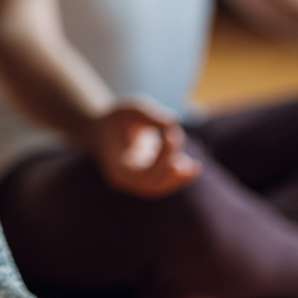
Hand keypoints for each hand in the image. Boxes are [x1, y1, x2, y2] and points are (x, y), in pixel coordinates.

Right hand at [83, 99, 201, 197]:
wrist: (103, 129)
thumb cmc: (117, 118)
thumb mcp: (130, 109)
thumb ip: (150, 115)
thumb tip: (173, 123)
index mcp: (115, 167)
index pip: (140, 173)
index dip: (160, 159)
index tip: (172, 135)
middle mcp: (125, 181)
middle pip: (151, 184)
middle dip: (169, 170)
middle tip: (186, 155)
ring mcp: (136, 184)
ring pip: (159, 187)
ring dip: (178, 178)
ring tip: (194, 165)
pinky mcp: (147, 181)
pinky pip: (164, 183)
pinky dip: (178, 177)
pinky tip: (192, 167)